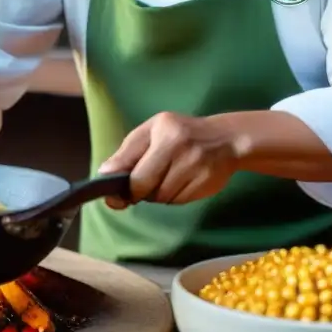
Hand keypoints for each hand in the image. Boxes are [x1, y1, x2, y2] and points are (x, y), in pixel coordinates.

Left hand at [98, 112, 249, 207]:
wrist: (227, 139)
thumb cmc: (181, 133)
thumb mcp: (152, 132)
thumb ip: (128, 153)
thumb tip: (104, 174)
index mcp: (163, 130)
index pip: (134, 168)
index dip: (122, 186)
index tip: (114, 195)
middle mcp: (180, 147)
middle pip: (146, 187)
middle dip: (138, 192)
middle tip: (140, 187)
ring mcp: (196, 166)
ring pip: (161, 198)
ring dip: (157, 194)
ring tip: (167, 176)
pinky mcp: (206, 184)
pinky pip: (178, 201)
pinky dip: (174, 197)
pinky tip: (182, 181)